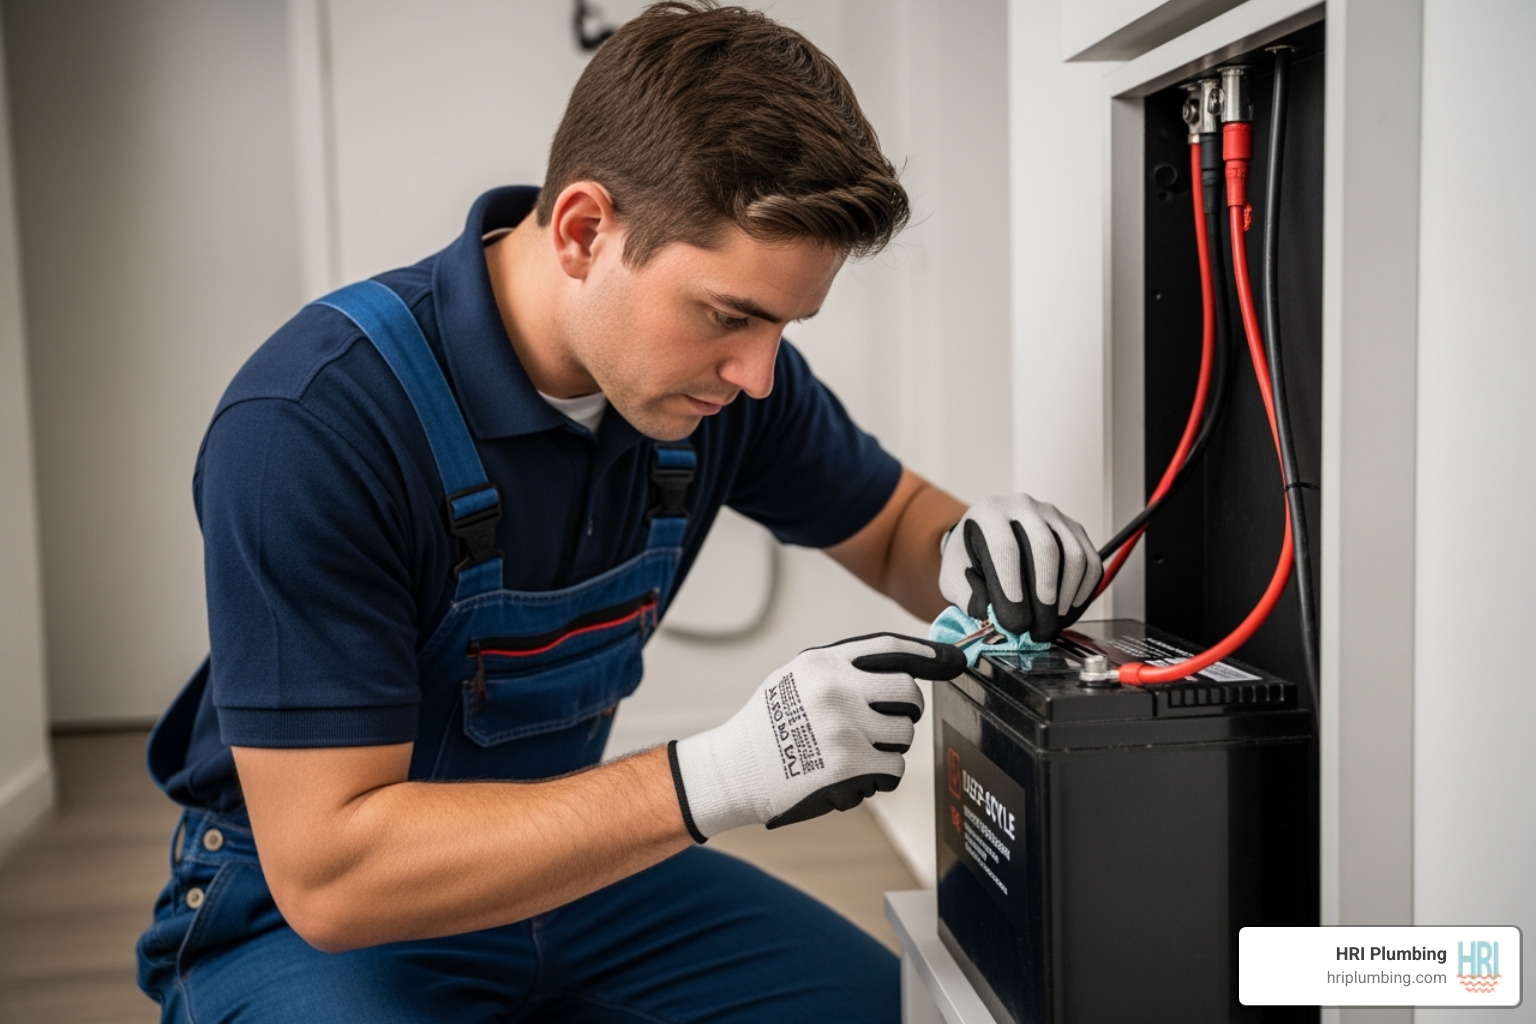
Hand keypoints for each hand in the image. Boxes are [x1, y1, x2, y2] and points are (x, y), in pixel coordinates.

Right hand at [669, 633, 965, 840]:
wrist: (735, 771)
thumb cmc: (766, 727)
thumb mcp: (795, 678)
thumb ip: (841, 670)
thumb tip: (899, 670)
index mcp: (824, 662)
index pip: (890, 649)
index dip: (929, 653)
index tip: (955, 659)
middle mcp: (837, 688)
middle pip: (909, 692)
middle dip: (907, 709)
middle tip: (887, 721)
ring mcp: (845, 726)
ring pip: (904, 733)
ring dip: (889, 746)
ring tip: (854, 751)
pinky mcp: (849, 764)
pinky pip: (894, 768)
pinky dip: (880, 775)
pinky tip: (853, 774)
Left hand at [938, 493, 1102, 641]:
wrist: (984, 536)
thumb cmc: (969, 558)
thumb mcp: (955, 577)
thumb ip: (970, 598)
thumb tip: (995, 622)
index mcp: (988, 513)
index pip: (1005, 548)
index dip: (1011, 588)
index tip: (1015, 622)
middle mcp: (1023, 507)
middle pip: (1045, 549)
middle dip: (1044, 598)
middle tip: (1038, 631)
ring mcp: (1054, 516)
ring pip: (1073, 556)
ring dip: (1065, 598)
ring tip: (1051, 624)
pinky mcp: (1075, 530)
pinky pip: (1090, 562)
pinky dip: (1082, 592)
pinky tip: (1067, 611)